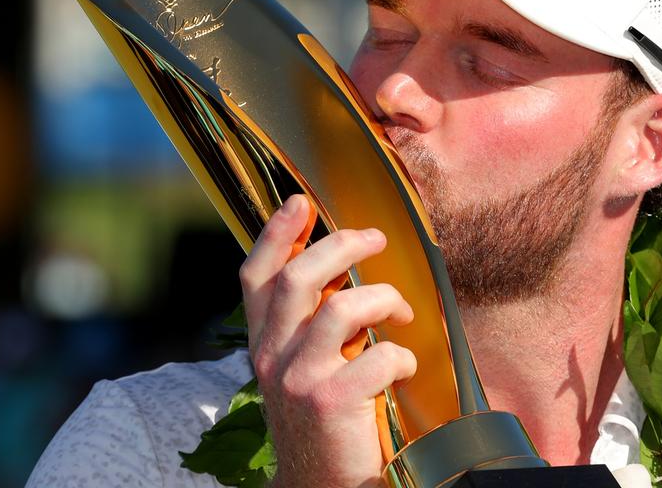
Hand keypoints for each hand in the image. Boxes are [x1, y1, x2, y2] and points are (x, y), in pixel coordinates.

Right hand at [240, 195, 416, 486]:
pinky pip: (379, 356)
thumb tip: (337, 271)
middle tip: (376, 239)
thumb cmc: (322, 422)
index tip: (300, 202)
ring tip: (399, 314)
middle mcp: (272, 358)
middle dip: (343, 245)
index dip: (276, 234)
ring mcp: (299, 380)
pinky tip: (405, 367)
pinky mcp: (331, 402)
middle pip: (300, 277)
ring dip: (384, 299)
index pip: (256, 276)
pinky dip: (402, 356)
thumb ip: (308, 326)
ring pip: (344, 307)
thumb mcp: (300, 368)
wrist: (319, 487)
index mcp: (263, 345)